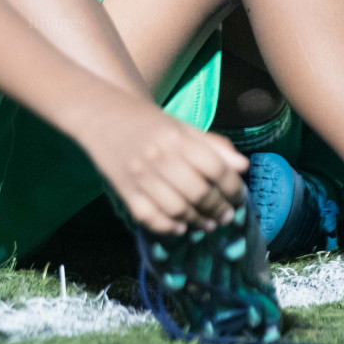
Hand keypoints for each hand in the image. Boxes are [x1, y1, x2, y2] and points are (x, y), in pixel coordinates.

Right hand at [76, 95, 247, 234]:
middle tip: (226, 216)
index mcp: (178, 138)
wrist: (100, 115)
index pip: (216, 169)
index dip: (233, 188)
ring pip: (178, 210)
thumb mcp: (182, 126)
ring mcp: (140, 176)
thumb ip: (213, 145)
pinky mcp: (124, 191)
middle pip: (200, 193)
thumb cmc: (147, 121)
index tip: (239, 197)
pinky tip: (180, 227)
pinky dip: (169, 227)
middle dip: (219, 209)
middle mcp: (160, 157)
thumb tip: (243, 166)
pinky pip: (150, 218)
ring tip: (207, 224)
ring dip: (197, 221)